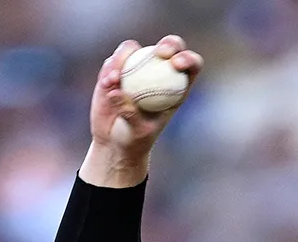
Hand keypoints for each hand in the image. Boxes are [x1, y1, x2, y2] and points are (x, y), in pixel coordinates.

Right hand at [81, 36, 201, 188]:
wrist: (113, 142)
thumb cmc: (133, 140)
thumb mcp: (137, 133)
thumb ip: (130, 114)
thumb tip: (118, 92)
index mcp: (175, 87)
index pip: (190, 66)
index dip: (188, 59)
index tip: (176, 64)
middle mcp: (157, 71)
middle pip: (168, 47)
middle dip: (169, 44)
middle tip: (160, 53)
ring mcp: (135, 67)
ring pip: (133, 49)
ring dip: (124, 57)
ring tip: (115, 79)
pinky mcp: (114, 69)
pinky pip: (112, 62)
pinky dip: (109, 69)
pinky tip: (107, 83)